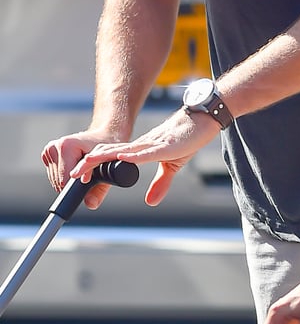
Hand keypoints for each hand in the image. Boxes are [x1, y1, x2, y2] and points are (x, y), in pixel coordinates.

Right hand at [41, 129, 123, 208]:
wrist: (105, 135)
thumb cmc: (107, 150)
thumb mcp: (107, 169)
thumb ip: (99, 189)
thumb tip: (91, 204)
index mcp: (66, 146)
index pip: (64, 179)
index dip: (74, 189)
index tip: (82, 193)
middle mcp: (54, 147)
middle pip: (58, 181)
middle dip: (72, 186)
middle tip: (87, 180)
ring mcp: (49, 150)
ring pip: (55, 180)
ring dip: (68, 182)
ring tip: (83, 173)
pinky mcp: (48, 154)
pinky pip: (54, 175)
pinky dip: (64, 177)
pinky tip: (76, 169)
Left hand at [68, 108, 218, 205]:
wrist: (203, 121)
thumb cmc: (187, 140)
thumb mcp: (173, 165)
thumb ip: (161, 183)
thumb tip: (150, 202)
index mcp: (141, 150)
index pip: (113, 157)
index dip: (95, 165)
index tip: (80, 177)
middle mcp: (142, 146)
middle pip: (111, 153)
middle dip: (91, 164)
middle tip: (72, 175)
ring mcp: (152, 145)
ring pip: (123, 151)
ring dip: (104, 158)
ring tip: (86, 165)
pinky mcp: (165, 146)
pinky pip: (147, 152)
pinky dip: (133, 156)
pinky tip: (121, 158)